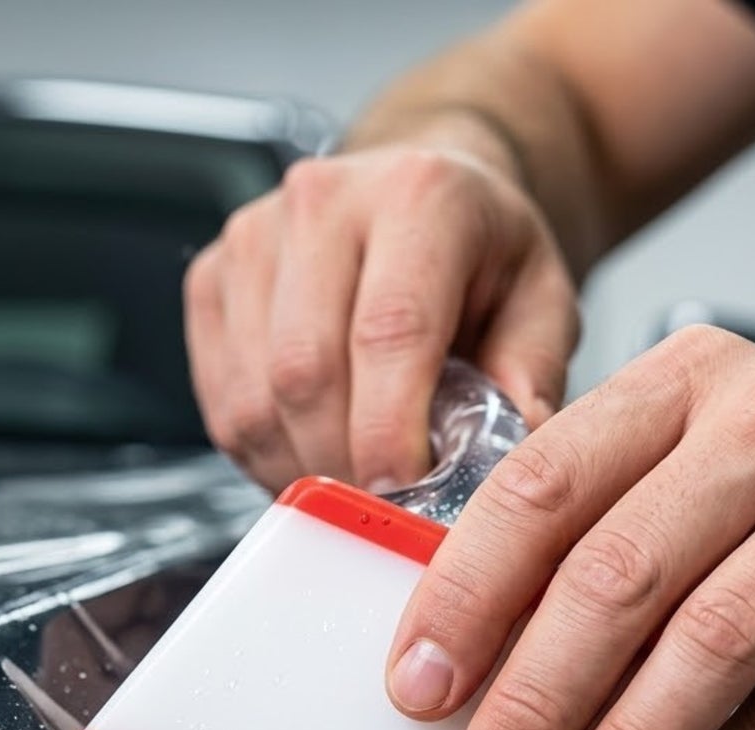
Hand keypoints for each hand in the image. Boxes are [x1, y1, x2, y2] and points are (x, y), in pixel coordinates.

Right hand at [185, 146, 577, 492]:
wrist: (424, 200)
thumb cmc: (483, 257)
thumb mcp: (544, 305)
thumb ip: (530, 379)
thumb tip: (503, 459)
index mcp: (419, 197)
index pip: (389, 330)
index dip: (391, 432)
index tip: (408, 494)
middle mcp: (323, 202)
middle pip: (305, 372)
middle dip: (343, 465)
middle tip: (385, 506)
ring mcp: (253, 237)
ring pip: (254, 399)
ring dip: (301, 468)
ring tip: (352, 483)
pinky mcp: (210, 280)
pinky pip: (223, 405)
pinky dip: (266, 456)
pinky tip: (313, 455)